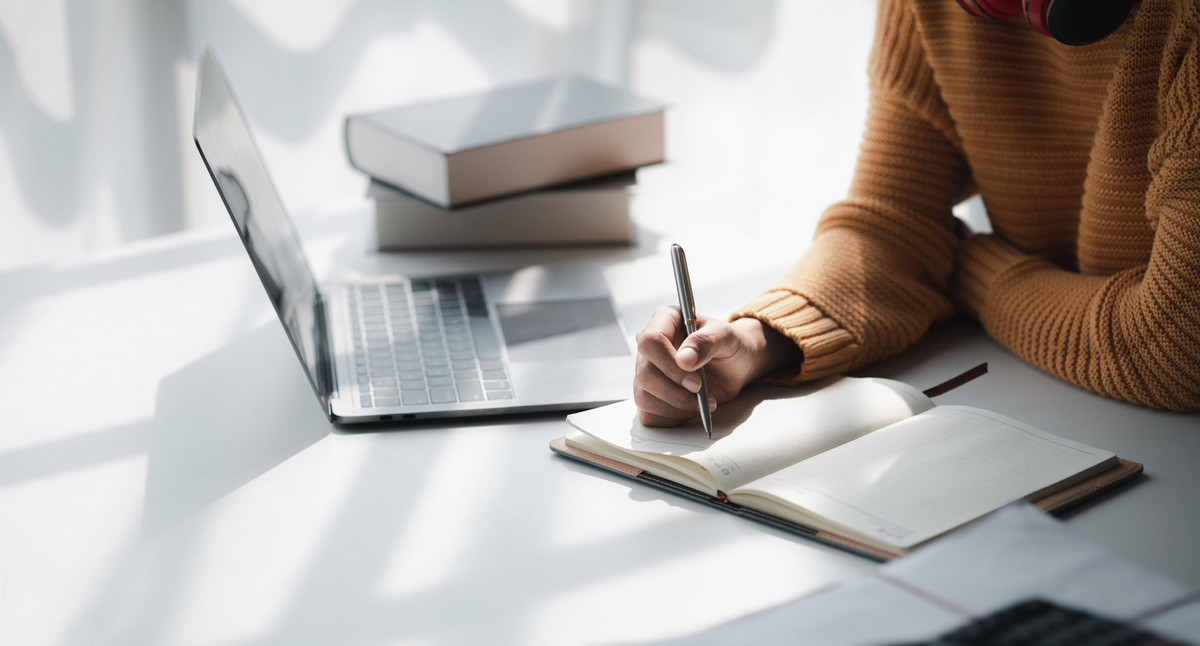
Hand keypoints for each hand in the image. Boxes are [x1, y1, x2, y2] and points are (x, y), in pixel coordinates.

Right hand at [632, 308, 800, 426]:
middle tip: (703, 393)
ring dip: (677, 407)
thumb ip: (707, 342)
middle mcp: (649, 346)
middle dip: (676, 391)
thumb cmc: (729, 345)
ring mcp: (645, 371)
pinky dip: (672, 418)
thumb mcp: (727, 337)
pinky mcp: (648, 395)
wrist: (734, 366)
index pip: (650, 342)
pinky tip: (690, 409)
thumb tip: (684, 358)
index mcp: (664, 321)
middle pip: (645, 374)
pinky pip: (649, 414)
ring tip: (702, 403)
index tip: (696, 381)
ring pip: (644, 397)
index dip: (670, 365)